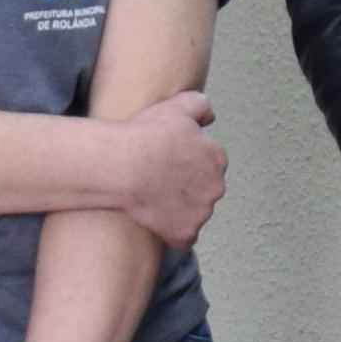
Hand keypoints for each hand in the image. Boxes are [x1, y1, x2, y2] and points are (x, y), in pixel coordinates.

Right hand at [98, 89, 226, 246]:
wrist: (123, 166)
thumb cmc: (146, 135)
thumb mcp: (177, 105)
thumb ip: (201, 106)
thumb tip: (210, 118)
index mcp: (217, 157)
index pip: (209, 164)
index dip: (188, 164)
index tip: (168, 163)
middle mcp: (216, 187)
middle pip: (205, 190)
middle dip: (188, 187)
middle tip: (160, 181)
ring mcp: (202, 212)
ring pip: (195, 213)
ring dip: (180, 209)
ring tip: (154, 198)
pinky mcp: (185, 232)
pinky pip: (183, 236)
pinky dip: (172, 232)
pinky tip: (155, 219)